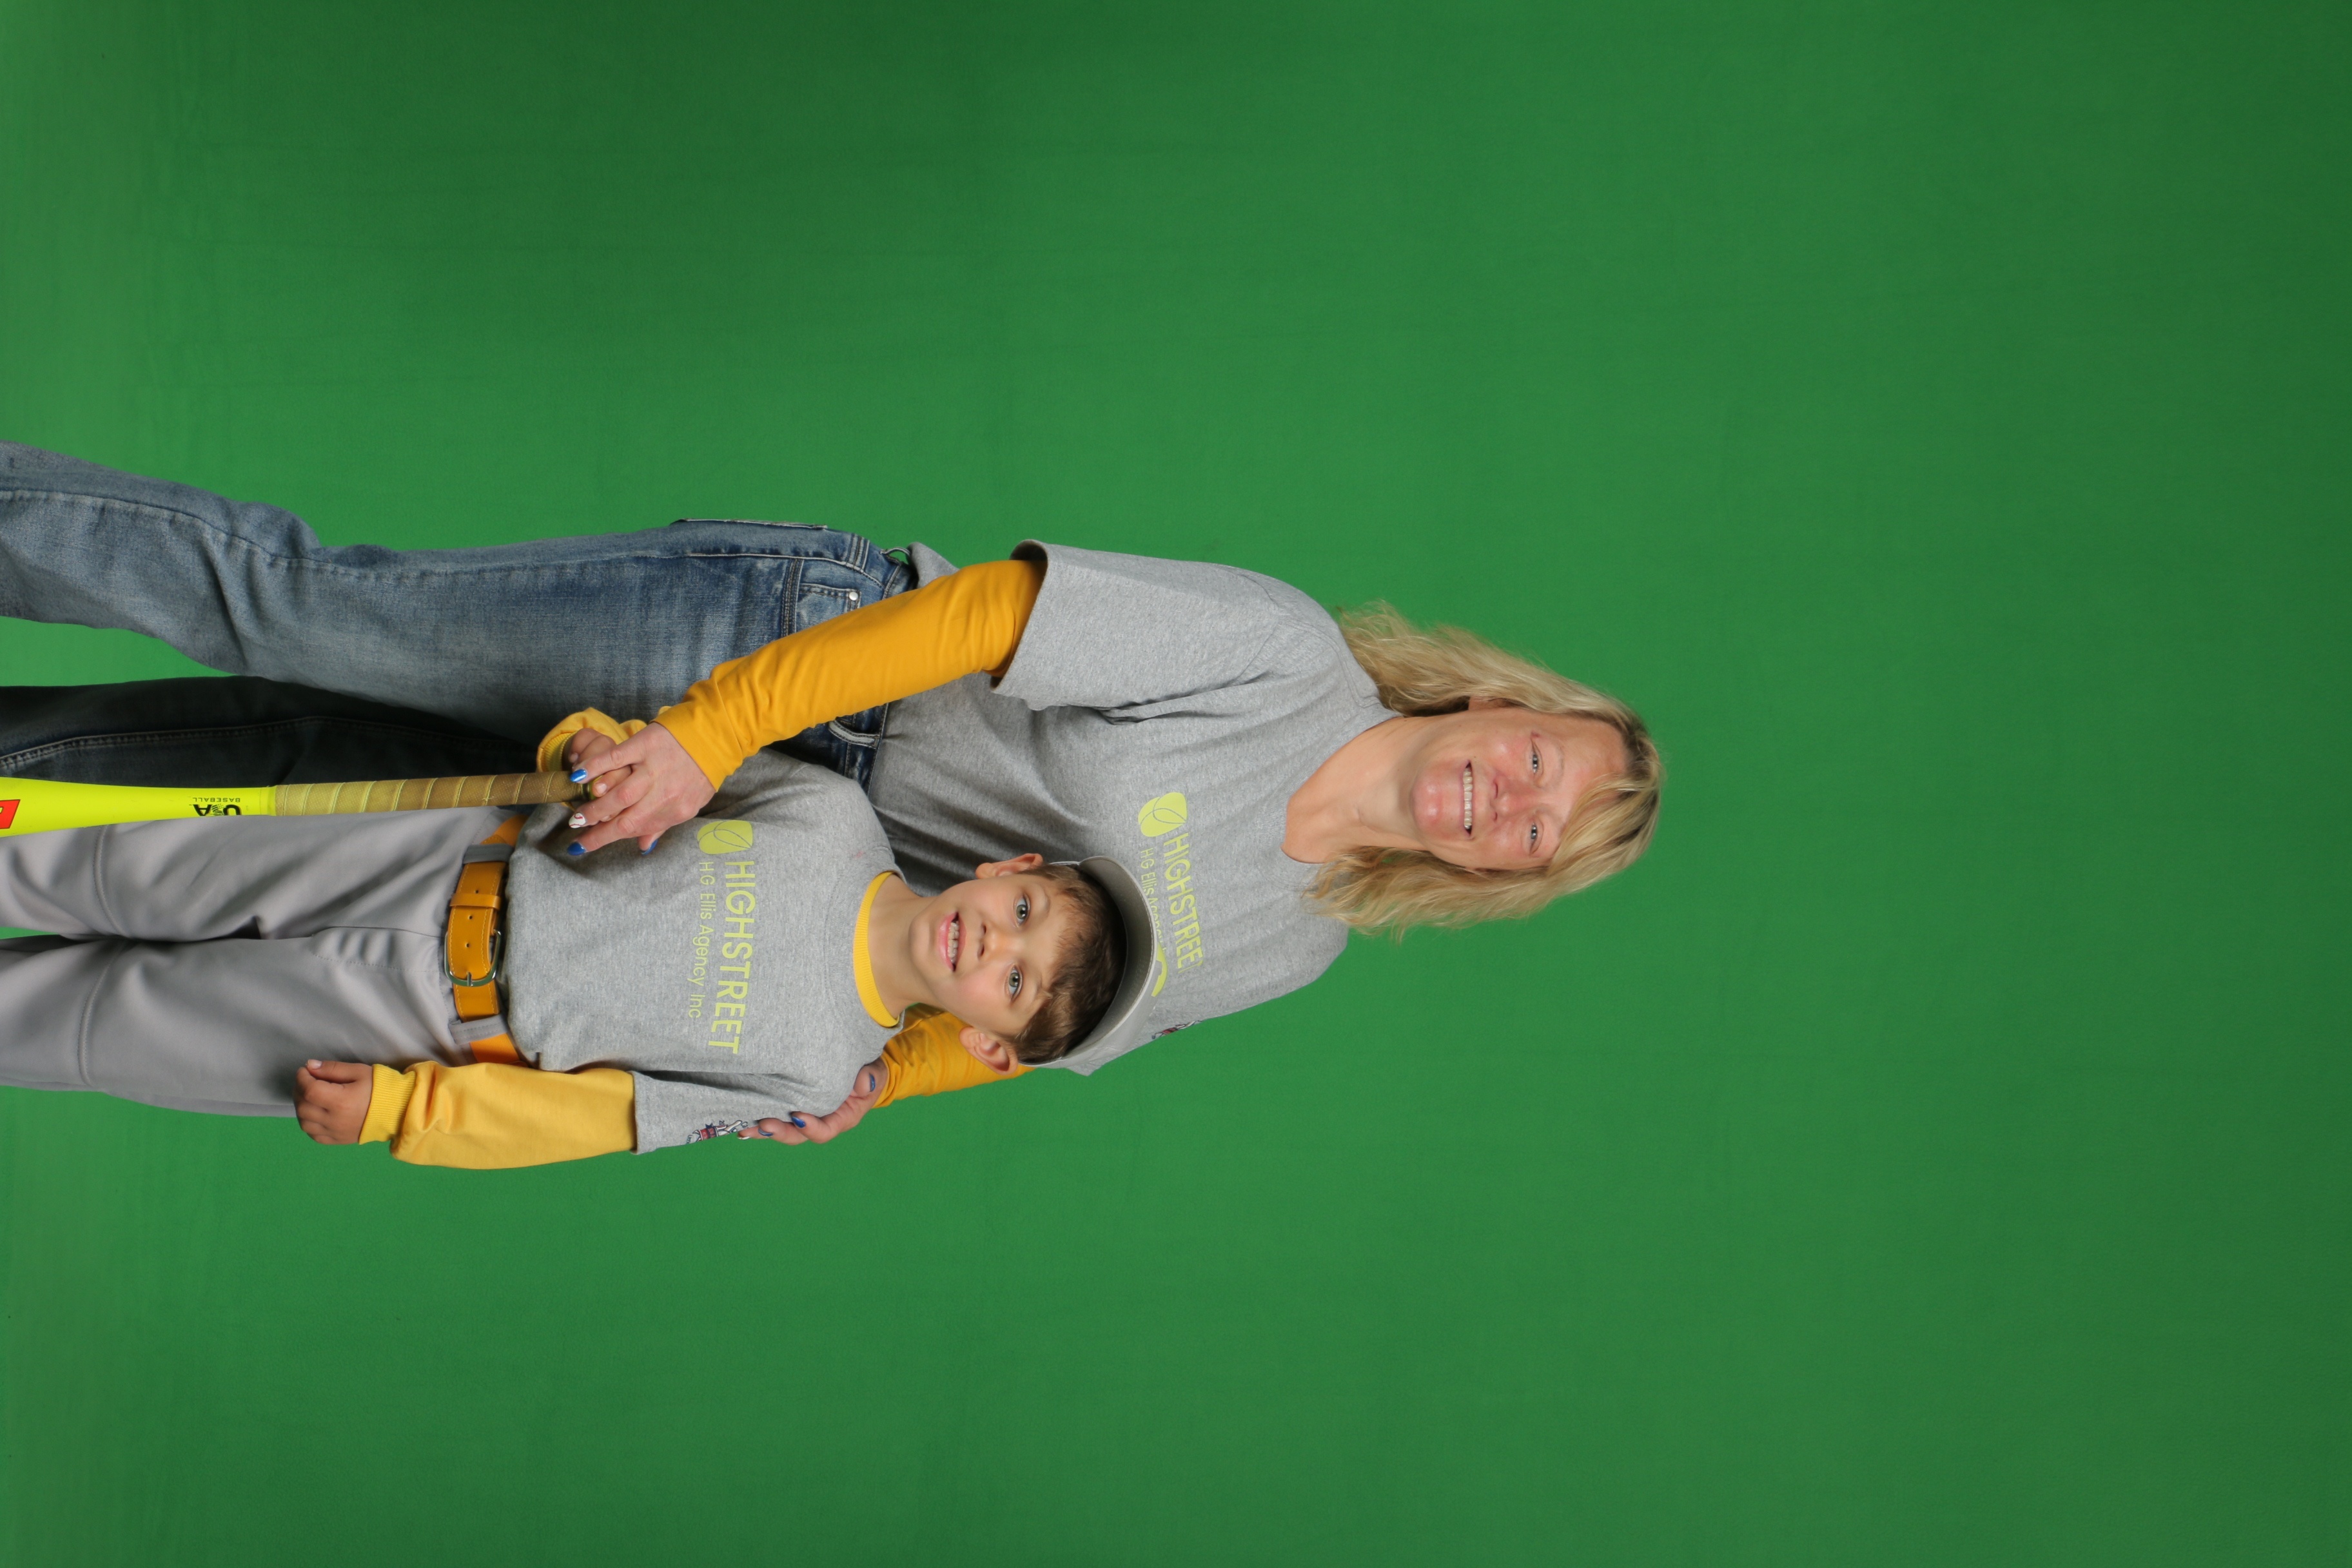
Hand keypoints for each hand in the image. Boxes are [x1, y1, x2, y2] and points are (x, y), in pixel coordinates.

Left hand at [294, 1060, 374, 1144]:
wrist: (398, 1111)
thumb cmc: (380, 1088)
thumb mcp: (359, 1071)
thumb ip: (333, 1068)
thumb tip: (310, 1066)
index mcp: (341, 1101)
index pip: (309, 1090)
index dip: (302, 1078)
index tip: (305, 1070)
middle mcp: (335, 1120)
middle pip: (303, 1106)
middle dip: (299, 1090)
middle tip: (306, 1081)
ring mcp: (335, 1133)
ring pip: (304, 1123)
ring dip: (302, 1107)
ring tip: (309, 1096)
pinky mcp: (337, 1140)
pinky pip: (313, 1135)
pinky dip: (308, 1123)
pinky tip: (314, 1113)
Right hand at [564, 721, 716, 854]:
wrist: (715, 735)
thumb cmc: (701, 772)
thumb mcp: (691, 803)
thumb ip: (664, 824)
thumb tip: (643, 847)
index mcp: (676, 811)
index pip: (635, 831)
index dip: (605, 840)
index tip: (581, 847)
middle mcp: (665, 794)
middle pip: (625, 818)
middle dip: (597, 828)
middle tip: (575, 829)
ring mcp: (654, 769)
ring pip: (619, 793)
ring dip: (595, 806)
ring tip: (577, 814)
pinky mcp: (645, 745)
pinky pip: (616, 758)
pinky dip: (596, 767)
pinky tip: (578, 777)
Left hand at [743, 1057, 887, 1144]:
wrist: (858, 1065)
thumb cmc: (868, 1071)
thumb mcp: (876, 1073)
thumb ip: (872, 1077)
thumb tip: (863, 1084)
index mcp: (841, 1118)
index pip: (825, 1131)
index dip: (811, 1128)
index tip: (799, 1116)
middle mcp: (820, 1120)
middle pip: (798, 1134)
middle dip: (780, 1132)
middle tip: (763, 1125)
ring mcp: (804, 1113)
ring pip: (783, 1126)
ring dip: (764, 1128)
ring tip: (745, 1127)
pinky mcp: (792, 1102)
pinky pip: (776, 1111)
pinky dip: (759, 1113)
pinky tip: (742, 1113)